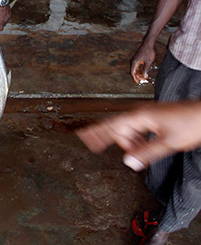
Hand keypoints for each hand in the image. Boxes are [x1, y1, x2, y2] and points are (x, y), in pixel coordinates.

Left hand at [0, 4, 10, 30]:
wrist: (1, 2)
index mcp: (1, 23)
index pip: (0, 29)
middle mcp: (5, 21)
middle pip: (3, 24)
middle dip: (0, 22)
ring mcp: (8, 17)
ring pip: (5, 20)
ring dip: (2, 18)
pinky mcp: (10, 13)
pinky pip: (7, 16)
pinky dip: (5, 15)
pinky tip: (2, 12)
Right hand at [76, 101, 200, 170]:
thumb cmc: (192, 123)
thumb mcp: (169, 143)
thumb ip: (147, 153)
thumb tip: (128, 162)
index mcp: (140, 116)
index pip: (112, 125)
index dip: (97, 132)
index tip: (84, 138)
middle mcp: (142, 113)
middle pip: (120, 128)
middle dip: (121, 143)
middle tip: (129, 156)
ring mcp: (150, 115)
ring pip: (130, 129)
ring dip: (131, 142)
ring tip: (139, 155)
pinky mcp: (157, 118)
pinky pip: (139, 128)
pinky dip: (138, 139)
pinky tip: (143, 146)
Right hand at [130, 42, 155, 83]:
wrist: (147, 44)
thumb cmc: (148, 52)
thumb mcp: (148, 62)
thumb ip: (146, 70)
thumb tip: (145, 77)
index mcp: (134, 62)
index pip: (132, 73)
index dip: (135, 78)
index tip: (138, 82)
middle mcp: (132, 61)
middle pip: (133, 72)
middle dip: (138, 76)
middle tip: (143, 80)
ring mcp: (134, 60)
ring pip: (135, 69)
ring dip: (139, 73)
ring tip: (144, 76)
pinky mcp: (137, 59)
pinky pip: (136, 66)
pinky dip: (139, 70)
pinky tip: (144, 72)